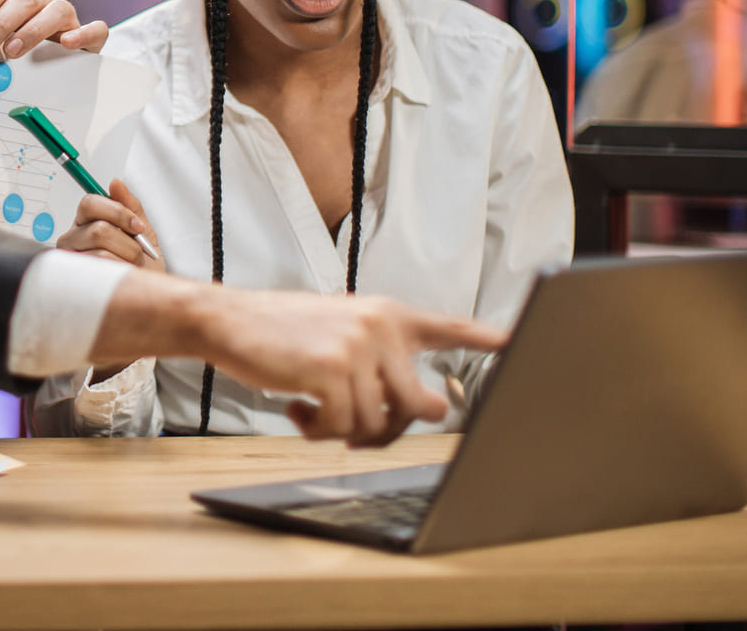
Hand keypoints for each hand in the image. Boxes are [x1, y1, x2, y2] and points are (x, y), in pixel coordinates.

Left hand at [0, 0, 107, 57]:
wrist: (64, 68)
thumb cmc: (24, 55)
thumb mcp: (3, 47)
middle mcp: (42, 1)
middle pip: (23, 1)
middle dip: (1, 23)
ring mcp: (67, 16)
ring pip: (56, 10)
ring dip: (32, 30)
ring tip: (13, 51)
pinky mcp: (92, 34)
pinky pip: (94, 29)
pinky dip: (81, 34)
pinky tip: (67, 43)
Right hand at [57, 179, 162, 271]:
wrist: (146, 299)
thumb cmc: (142, 266)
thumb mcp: (142, 233)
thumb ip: (131, 207)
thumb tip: (115, 183)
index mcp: (86, 222)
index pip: (90, 203)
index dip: (118, 212)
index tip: (138, 227)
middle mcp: (72, 239)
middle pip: (98, 229)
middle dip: (128, 242)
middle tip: (139, 253)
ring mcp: (70, 261)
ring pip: (101, 251)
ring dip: (127, 259)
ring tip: (132, 268)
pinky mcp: (74, 281)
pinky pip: (100, 270)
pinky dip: (119, 271)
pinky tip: (121, 276)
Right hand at [93, 274, 506, 447]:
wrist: (229, 320)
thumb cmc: (284, 334)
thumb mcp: (340, 333)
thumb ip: (381, 365)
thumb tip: (422, 412)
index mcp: (388, 314)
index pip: (449, 327)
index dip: (487, 338)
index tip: (518, 342)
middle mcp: (381, 326)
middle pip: (419, 405)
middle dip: (389, 426)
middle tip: (352, 425)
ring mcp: (358, 346)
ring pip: (379, 423)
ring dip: (344, 430)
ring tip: (312, 410)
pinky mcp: (331, 370)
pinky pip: (343, 427)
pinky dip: (318, 431)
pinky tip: (295, 411)